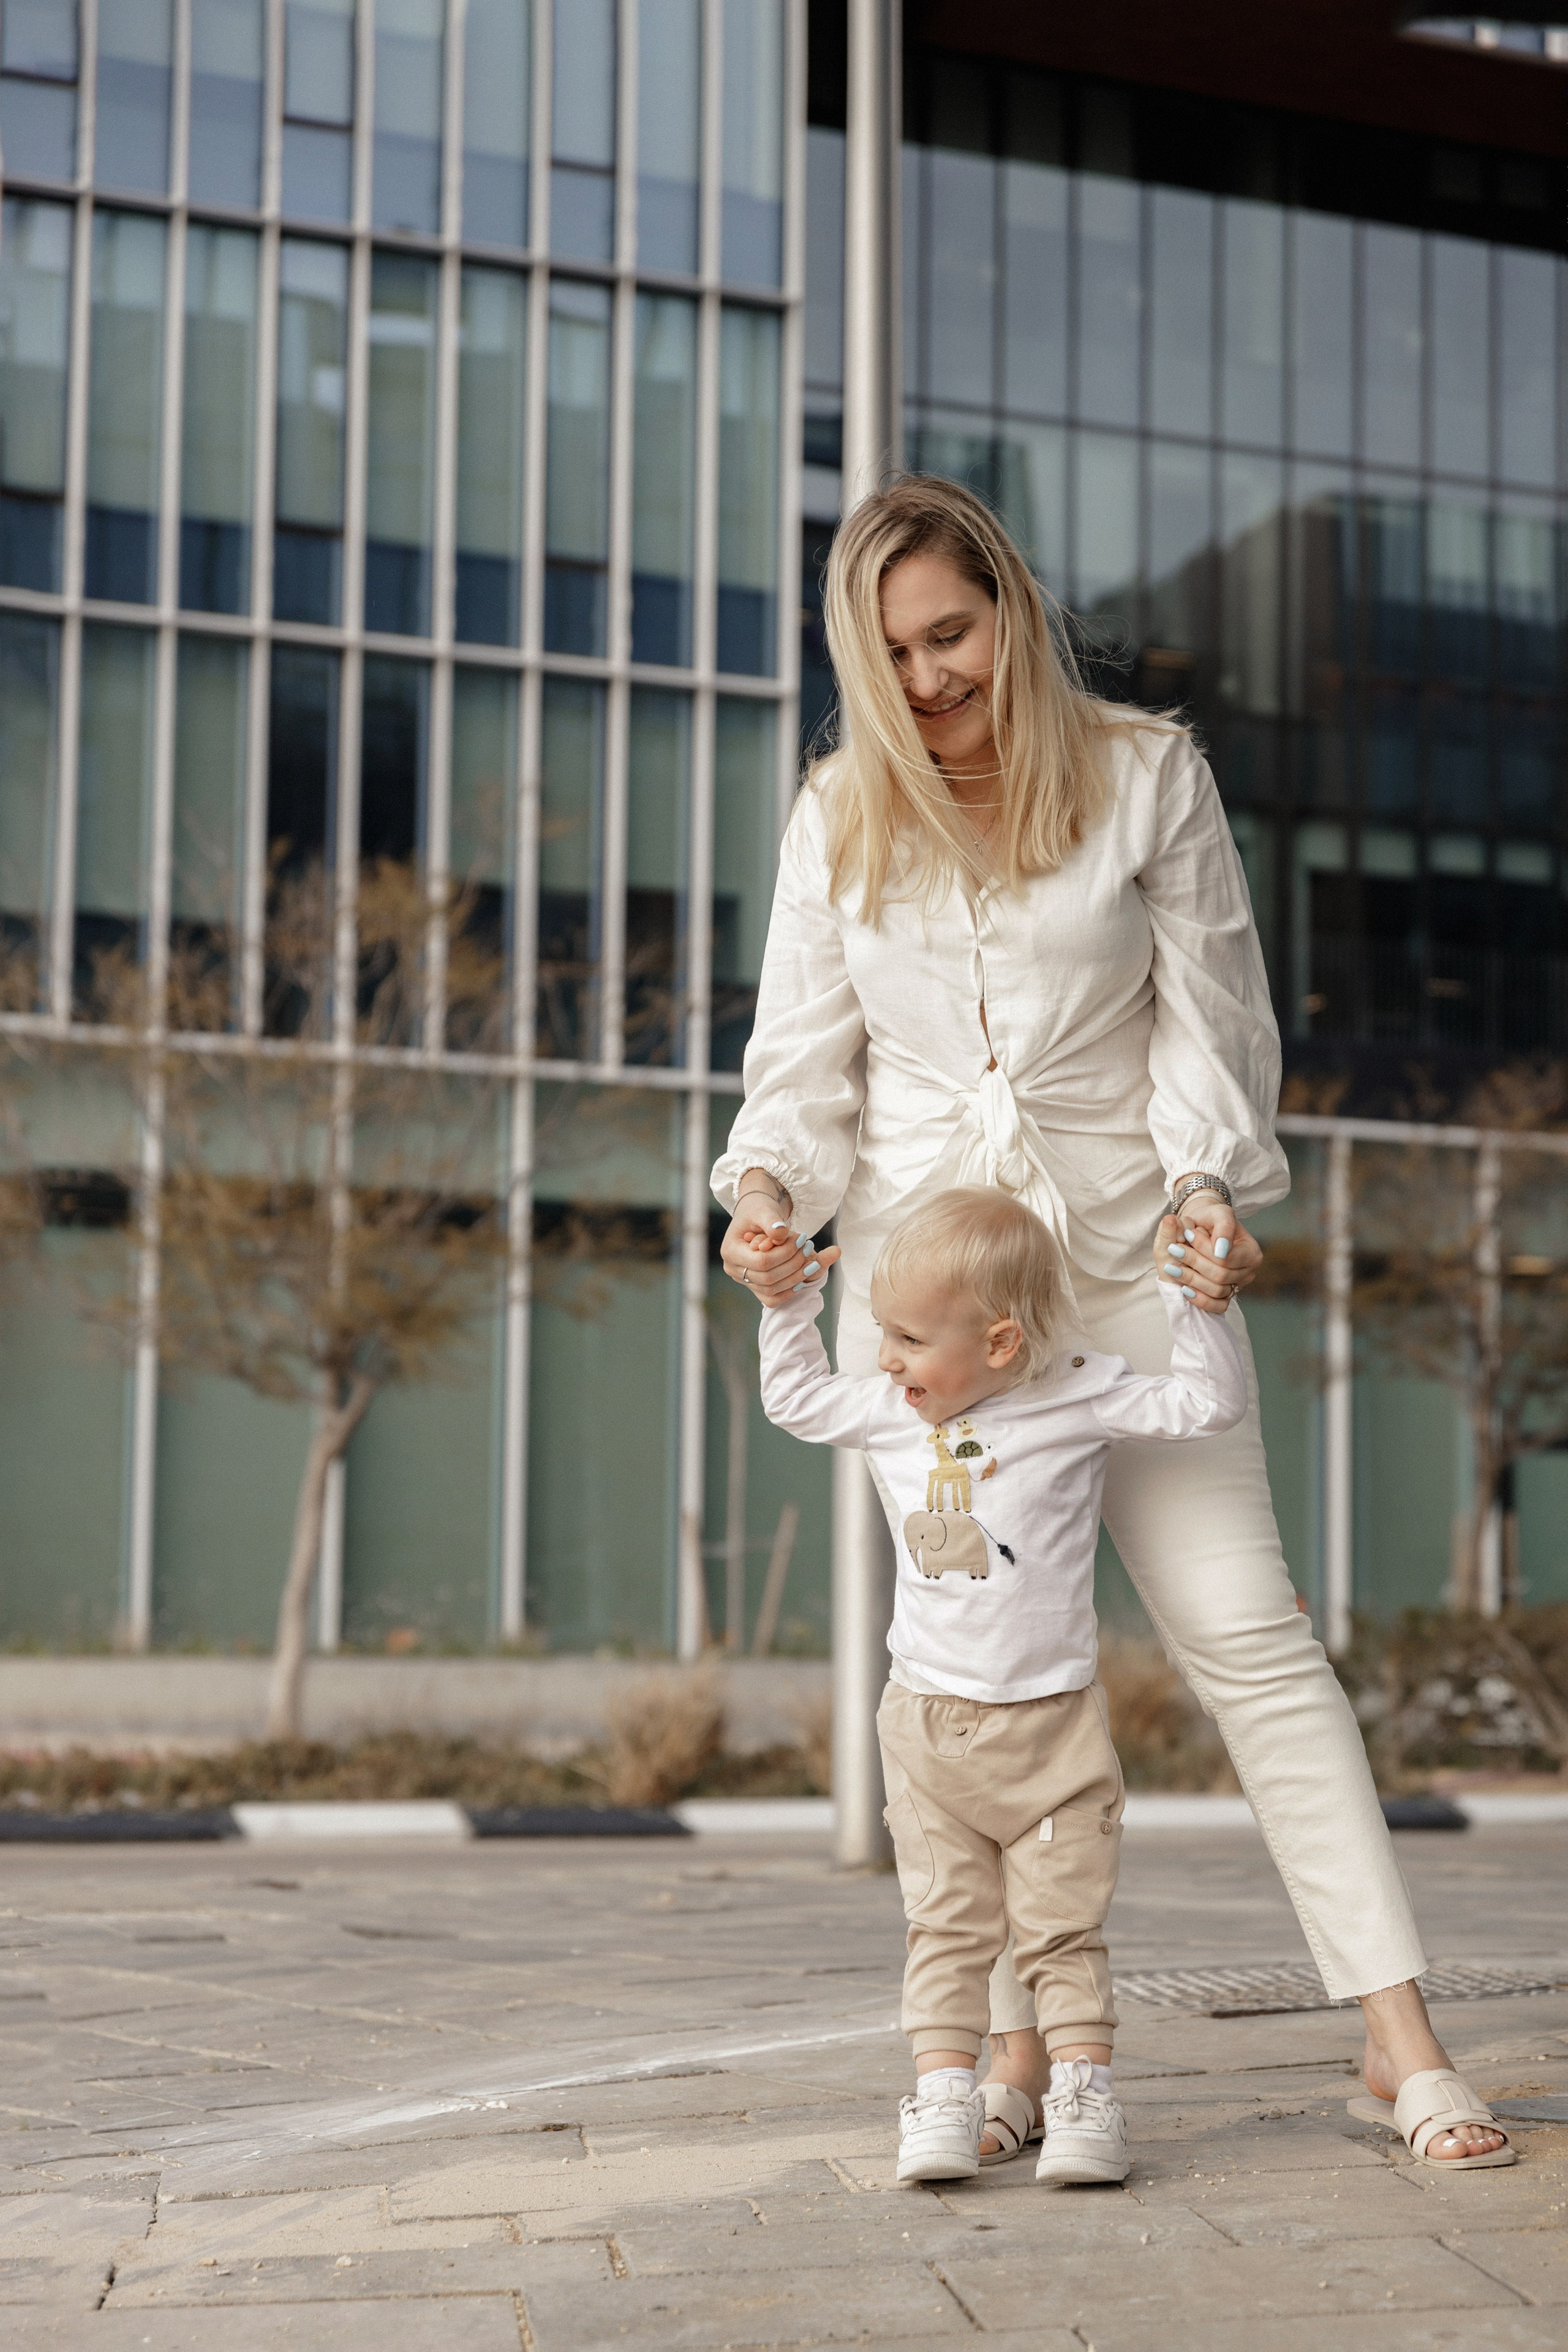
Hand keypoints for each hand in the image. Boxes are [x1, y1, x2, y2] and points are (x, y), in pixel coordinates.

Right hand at [720, 1181, 839, 1307]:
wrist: (755, 1218)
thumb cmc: (758, 1212)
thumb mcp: (764, 1211)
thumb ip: (771, 1221)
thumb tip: (781, 1233)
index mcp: (730, 1251)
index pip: (762, 1261)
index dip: (785, 1253)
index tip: (803, 1239)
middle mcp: (732, 1269)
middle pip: (767, 1278)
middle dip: (793, 1265)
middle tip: (809, 1248)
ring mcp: (742, 1280)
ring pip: (770, 1290)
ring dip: (795, 1278)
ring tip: (811, 1262)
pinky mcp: (753, 1286)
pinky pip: (771, 1298)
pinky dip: (788, 1290)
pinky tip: (802, 1277)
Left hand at [1154, 1192, 1261, 1316]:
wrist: (1203, 1229)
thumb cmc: (1212, 1219)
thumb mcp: (1219, 1213)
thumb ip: (1223, 1227)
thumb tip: (1221, 1250)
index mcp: (1251, 1252)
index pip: (1225, 1257)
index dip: (1204, 1248)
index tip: (1186, 1235)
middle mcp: (1248, 1272)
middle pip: (1220, 1275)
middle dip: (1194, 1261)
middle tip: (1172, 1250)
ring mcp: (1238, 1286)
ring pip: (1216, 1290)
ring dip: (1191, 1279)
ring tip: (1171, 1267)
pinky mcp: (1227, 1298)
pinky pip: (1216, 1306)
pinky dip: (1198, 1298)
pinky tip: (1184, 1288)